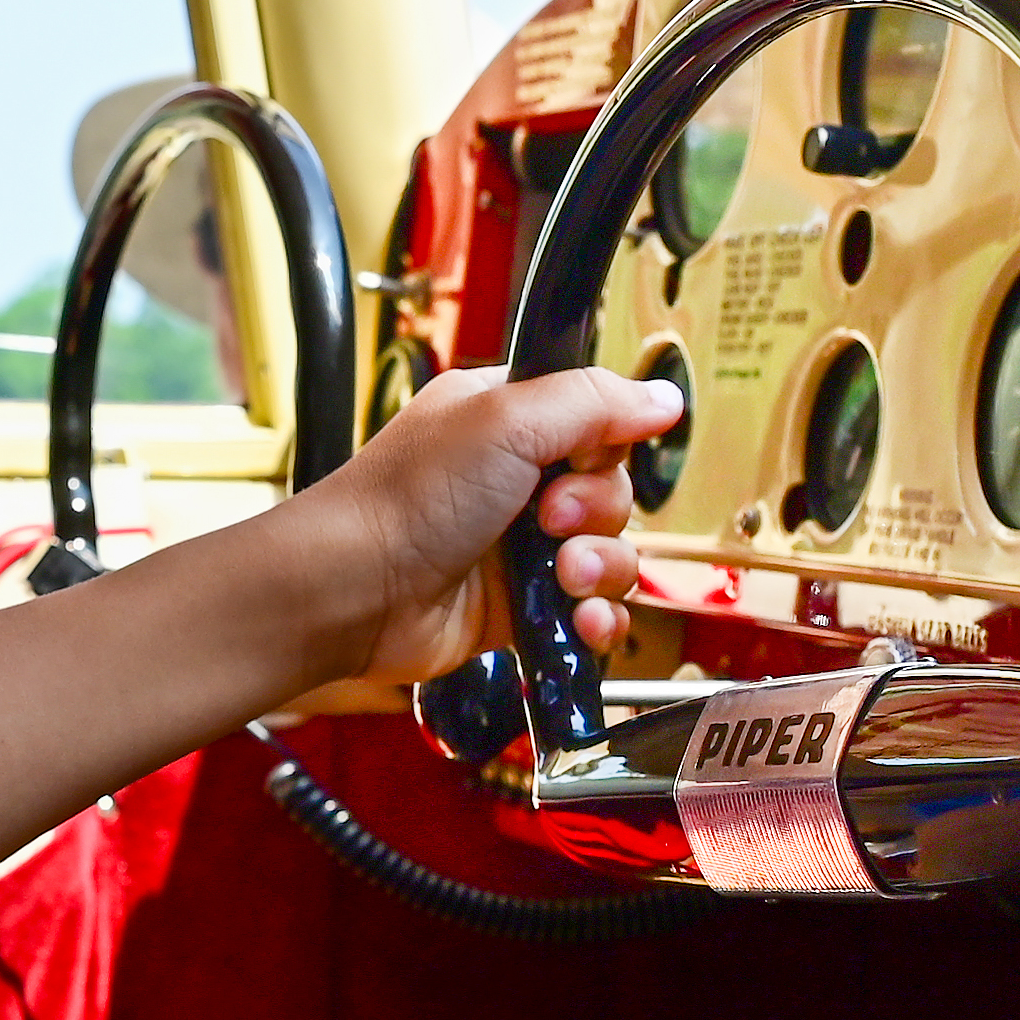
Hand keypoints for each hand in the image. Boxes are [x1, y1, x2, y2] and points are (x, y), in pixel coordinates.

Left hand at [281, 362, 677, 691]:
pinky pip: (591, 611)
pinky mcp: (522, 608)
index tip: (583, 457)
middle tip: (549, 520)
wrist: (356, 591)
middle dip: (597, 511)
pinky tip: (580, 622)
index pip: (598, 422)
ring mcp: (519, 547)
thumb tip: (664, 397)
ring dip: (600, 568)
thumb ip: (593, 401)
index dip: (605, 445)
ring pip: (611, 554)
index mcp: (508, 419)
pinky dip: (596, 619)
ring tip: (560, 577)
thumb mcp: (506, 419)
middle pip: (612, 491)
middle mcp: (516, 480)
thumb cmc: (410, 498)